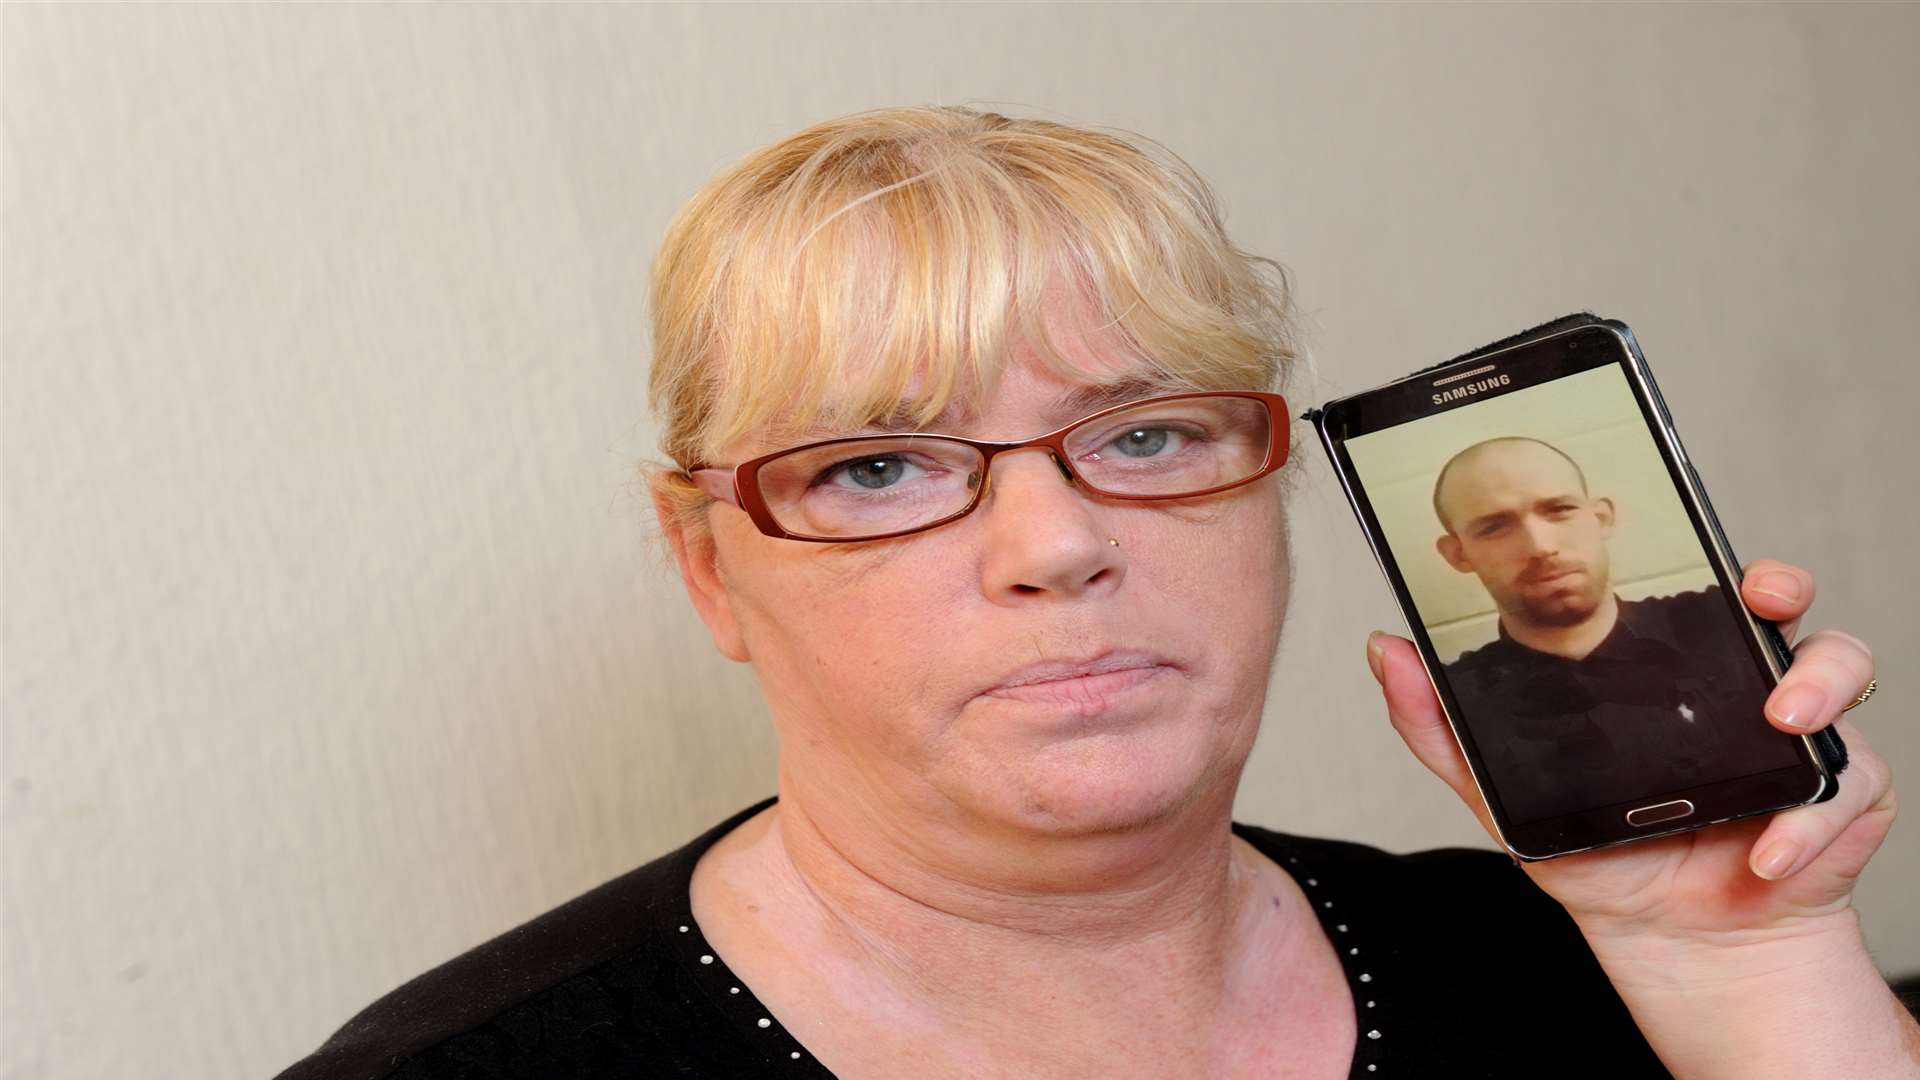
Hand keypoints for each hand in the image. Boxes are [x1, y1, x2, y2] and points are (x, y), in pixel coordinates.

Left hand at [1367, 558, 1890, 936]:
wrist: (1670, 941)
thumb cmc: (1605, 855)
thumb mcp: (1509, 795)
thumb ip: (1446, 730)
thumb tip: (1386, 651)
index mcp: (1670, 669)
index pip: (1695, 589)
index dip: (1708, 558)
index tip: (1706, 553)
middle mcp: (1740, 684)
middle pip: (1781, 604)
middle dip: (1779, 584)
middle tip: (1760, 601)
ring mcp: (1797, 733)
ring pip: (1840, 667)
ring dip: (1816, 686)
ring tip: (1781, 722)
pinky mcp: (1835, 793)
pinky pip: (1842, 784)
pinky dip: (1807, 819)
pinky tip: (1765, 849)